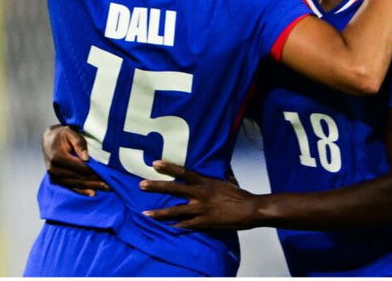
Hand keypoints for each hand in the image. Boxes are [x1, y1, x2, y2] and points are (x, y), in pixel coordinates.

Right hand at [42, 124, 109, 196]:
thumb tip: (86, 158)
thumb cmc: (62, 135)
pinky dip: (82, 191)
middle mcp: (54, 169)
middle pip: (79, 178)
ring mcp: (54, 176)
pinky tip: (92, 193)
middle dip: (96, 181)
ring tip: (106, 188)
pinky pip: (70, 187)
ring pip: (76, 184)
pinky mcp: (55, 180)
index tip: (107, 174)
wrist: (49, 141)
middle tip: (110, 184)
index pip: (80, 168)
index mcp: (58, 157)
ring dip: (92, 187)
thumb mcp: (71, 133)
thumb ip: (79, 144)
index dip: (94, 172)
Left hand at [139, 161, 259, 229]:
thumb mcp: (227, 180)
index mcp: (205, 182)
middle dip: (156, 187)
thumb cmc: (239, 194)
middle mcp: (200, 194)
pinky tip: (168, 228)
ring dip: (159, 212)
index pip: (183, 172)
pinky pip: (187, 225)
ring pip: (175, 210)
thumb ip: (217, 176)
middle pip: (173, 189)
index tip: (154, 163)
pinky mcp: (205, 222)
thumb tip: (218, 169)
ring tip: (145, 213)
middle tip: (141, 185)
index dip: (168, 167)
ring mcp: (201, 209)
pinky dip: (177, 226)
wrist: (250, 210)